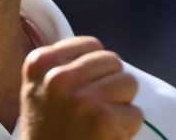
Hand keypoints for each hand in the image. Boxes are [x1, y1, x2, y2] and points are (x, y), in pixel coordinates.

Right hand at [19, 36, 141, 139]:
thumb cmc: (47, 133)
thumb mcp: (40, 90)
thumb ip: (64, 65)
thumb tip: (103, 53)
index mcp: (39, 63)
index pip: (91, 45)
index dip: (95, 70)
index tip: (80, 92)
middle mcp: (57, 77)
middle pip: (113, 62)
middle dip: (110, 86)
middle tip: (90, 113)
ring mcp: (81, 98)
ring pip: (128, 84)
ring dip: (120, 106)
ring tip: (97, 125)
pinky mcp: (103, 119)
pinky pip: (135, 114)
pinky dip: (126, 130)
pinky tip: (104, 139)